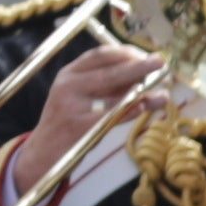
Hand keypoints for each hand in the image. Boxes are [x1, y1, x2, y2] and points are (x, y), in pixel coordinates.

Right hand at [16, 40, 159, 188]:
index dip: (127, 53)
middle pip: (110, 71)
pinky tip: (145, 108)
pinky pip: (112, 116)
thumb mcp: (78, 96)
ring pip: (114, 94)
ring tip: (162, 94)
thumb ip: (106, 85)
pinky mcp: (79, 127)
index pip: (100, 54)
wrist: (43, 152)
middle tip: (162, 62)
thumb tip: (146, 76)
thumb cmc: (67, 121)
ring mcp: (72, 106)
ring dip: (142, 92)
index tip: (146, 55)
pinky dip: (131, 111)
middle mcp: (68, 85)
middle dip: (139, 66)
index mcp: (68, 73)